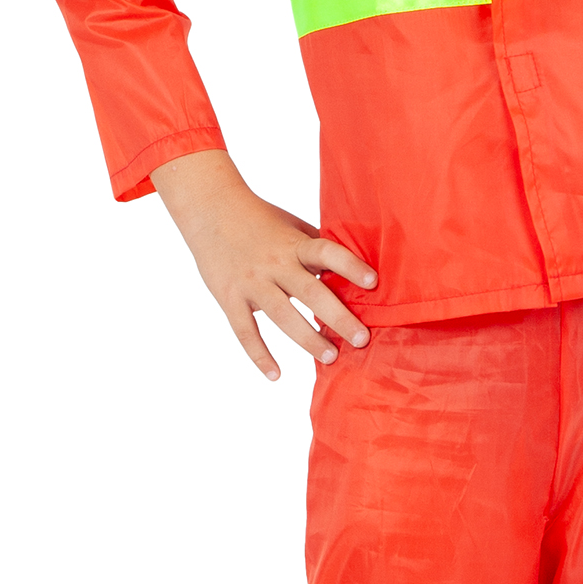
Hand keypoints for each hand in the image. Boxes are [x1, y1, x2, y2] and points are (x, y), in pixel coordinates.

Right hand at [150, 149, 375, 381]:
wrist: (209, 208)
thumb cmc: (259, 218)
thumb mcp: (291, 225)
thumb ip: (316, 247)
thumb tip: (354, 266)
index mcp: (294, 244)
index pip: (327, 252)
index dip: (350, 266)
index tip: (373, 282)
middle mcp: (275, 263)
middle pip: (311, 293)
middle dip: (339, 317)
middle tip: (362, 339)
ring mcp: (251, 282)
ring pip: (282, 316)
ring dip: (308, 339)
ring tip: (331, 358)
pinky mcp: (229, 297)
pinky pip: (245, 331)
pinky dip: (259, 355)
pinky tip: (276, 375)